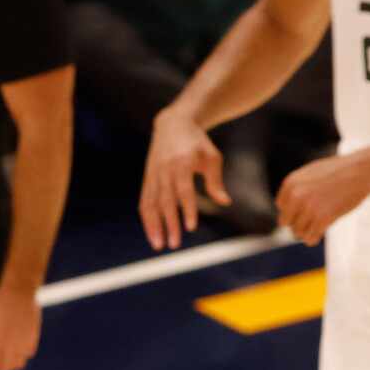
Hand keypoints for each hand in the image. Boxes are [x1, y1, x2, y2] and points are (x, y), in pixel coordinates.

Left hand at [0, 280, 42, 369]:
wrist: (19, 291)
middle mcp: (10, 346)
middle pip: (5, 369)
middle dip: (0, 367)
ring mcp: (23, 342)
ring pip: (19, 364)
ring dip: (13, 362)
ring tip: (8, 354)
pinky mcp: (34, 337)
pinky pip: (29, 353)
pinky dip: (23, 353)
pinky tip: (18, 344)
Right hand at [141, 109, 228, 249]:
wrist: (173, 124)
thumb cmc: (197, 143)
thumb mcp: (211, 157)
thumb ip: (215, 180)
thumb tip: (225, 202)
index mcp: (181, 162)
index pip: (184, 190)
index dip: (187, 209)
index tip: (191, 227)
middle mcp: (164, 169)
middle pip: (165, 200)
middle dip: (169, 224)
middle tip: (175, 244)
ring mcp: (153, 174)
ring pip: (151, 203)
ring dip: (154, 225)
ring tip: (159, 245)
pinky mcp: (147, 178)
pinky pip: (144, 201)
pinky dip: (147, 218)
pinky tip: (152, 233)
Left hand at [274, 150, 369, 245]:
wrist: (361, 171)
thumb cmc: (338, 172)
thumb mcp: (310, 173)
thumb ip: (295, 188)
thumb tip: (282, 207)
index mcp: (290, 183)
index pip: (281, 207)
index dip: (294, 210)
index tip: (309, 206)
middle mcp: (296, 195)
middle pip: (287, 222)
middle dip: (299, 222)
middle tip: (314, 217)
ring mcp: (309, 207)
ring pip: (298, 232)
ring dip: (307, 231)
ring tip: (319, 223)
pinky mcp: (323, 218)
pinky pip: (310, 238)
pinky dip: (314, 238)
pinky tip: (321, 231)